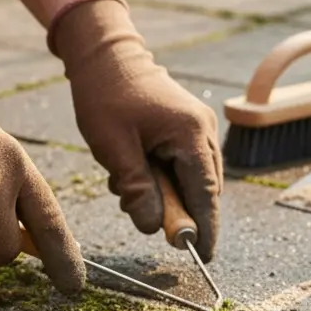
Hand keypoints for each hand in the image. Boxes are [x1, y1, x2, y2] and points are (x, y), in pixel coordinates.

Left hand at [50, 0, 222, 261]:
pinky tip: (133, 171)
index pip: (206, 195)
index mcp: (191, 134)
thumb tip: (155, 228)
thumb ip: (137, 190)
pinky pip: (184, 166)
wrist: (105, 54)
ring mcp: (199, 127)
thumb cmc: (106, 96)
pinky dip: (164, 179)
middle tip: (142, 214)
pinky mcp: (188, 127)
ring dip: (166, 194)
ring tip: (127, 183)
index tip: (203, 257)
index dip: (205, 229)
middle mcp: (204, 131)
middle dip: (178, 211)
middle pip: (204, 190)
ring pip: (193, 180)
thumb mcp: (114, 148)